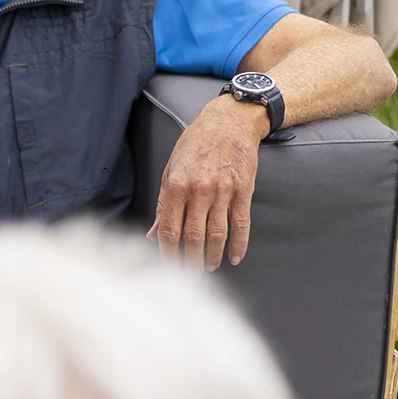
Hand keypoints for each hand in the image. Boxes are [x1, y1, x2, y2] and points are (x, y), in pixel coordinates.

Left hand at [148, 97, 267, 269]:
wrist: (229, 122)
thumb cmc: (195, 145)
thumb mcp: (170, 169)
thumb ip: (164, 204)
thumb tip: (154, 234)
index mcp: (176, 185)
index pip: (169, 229)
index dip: (168, 253)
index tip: (169, 268)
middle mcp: (198, 189)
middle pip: (192, 236)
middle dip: (190, 260)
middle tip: (190, 276)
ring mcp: (223, 190)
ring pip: (216, 233)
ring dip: (212, 256)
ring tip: (208, 268)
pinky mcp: (243, 189)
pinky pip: (241, 223)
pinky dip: (239, 244)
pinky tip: (235, 257)